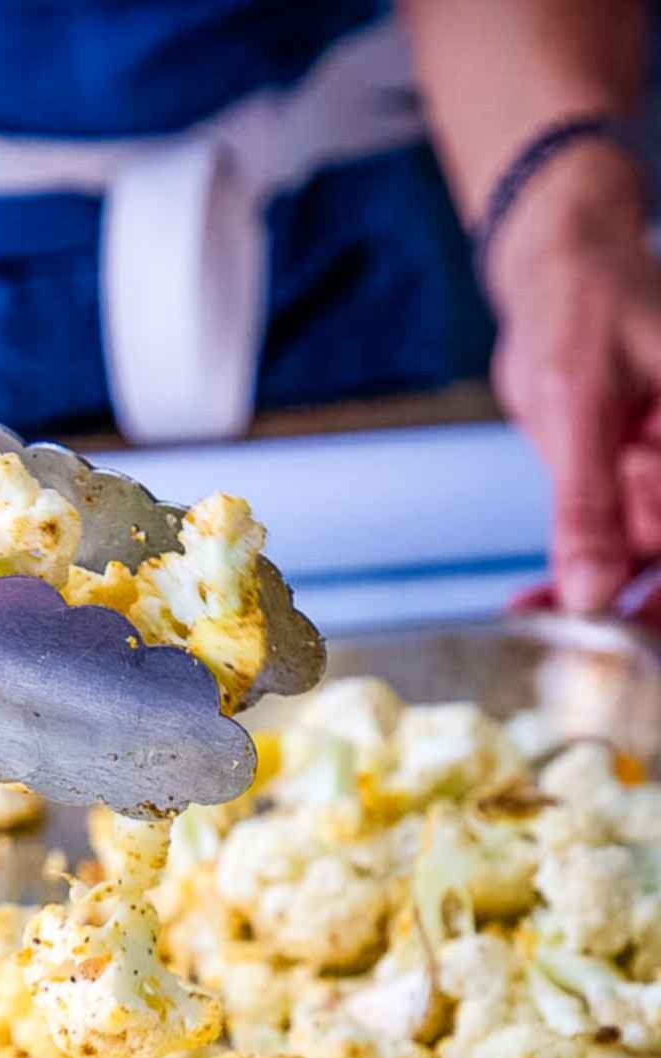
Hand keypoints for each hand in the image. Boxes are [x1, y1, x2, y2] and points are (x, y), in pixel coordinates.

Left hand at [488, 142, 660, 613]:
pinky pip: (607, 551)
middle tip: (579, 659)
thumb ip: (587, 500)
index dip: (658, 594)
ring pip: (643, 568)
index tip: (626, 644)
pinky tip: (531, 606)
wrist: (560, 277)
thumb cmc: (585, 308)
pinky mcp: (630, 495)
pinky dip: (571, 581)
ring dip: (593, 608)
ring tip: (539, 633)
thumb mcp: (580, 399)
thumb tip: (592, 589)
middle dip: (634, 618)